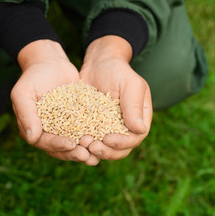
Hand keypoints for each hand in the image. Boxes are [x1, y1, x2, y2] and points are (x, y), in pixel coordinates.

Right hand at [11, 40, 99, 165]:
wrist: (50, 63)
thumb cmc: (33, 76)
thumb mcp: (23, 93)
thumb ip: (26, 115)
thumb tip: (32, 138)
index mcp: (33, 129)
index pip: (44, 142)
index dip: (57, 145)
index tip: (71, 144)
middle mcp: (48, 132)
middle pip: (60, 149)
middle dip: (73, 153)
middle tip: (86, 155)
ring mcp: (63, 128)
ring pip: (74, 144)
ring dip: (85, 150)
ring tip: (96, 153)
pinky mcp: (77, 121)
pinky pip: (84, 131)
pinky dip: (93, 137)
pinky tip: (104, 139)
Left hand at [80, 36, 152, 159]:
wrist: (98, 64)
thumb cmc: (117, 70)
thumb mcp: (129, 84)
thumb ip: (134, 106)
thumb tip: (140, 130)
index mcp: (139, 118)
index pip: (135, 138)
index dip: (122, 142)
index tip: (107, 139)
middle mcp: (126, 127)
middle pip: (121, 149)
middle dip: (107, 151)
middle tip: (92, 147)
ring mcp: (109, 129)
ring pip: (106, 148)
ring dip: (95, 151)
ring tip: (82, 145)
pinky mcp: (94, 127)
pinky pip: (91, 140)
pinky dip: (84, 144)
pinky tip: (74, 142)